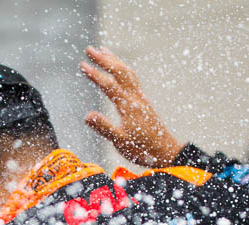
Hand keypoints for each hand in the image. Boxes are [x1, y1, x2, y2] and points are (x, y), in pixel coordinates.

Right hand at [81, 47, 183, 167]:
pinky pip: (132, 78)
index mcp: (128, 106)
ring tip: (102, 50)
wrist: (165, 151)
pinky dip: (122, 69)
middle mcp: (135, 98)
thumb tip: (87, 116)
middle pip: (119, 72)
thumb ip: (104, 128)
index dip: (95, 74)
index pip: (109, 85)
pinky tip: (118, 69)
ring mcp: (140, 98)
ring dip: (114, 60)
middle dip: (104, 59)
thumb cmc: (143, 149)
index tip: (82, 65)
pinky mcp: (143, 101)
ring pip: (127, 73)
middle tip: (89, 49)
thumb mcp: (121, 142)